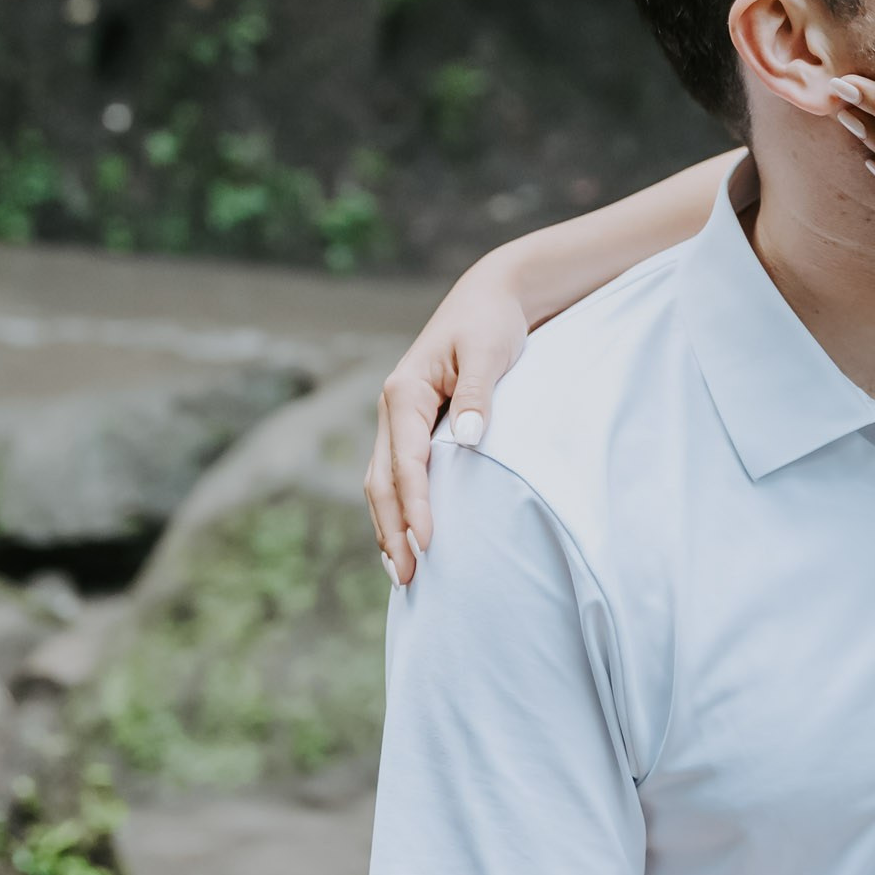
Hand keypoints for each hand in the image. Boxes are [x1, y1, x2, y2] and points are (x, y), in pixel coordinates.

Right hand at [362, 260, 531, 582]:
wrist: (490, 297)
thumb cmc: (491, 323)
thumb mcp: (490, 351)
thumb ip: (480, 394)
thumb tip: (470, 439)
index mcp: (405, 392)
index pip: (407, 461)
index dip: (416, 505)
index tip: (428, 542)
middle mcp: (393, 408)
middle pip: (382, 481)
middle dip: (393, 530)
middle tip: (409, 577)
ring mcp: (398, 420)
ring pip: (382, 483)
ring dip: (390, 527)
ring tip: (401, 573)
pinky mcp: (412, 427)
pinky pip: (397, 475)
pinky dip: (398, 509)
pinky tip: (404, 540)